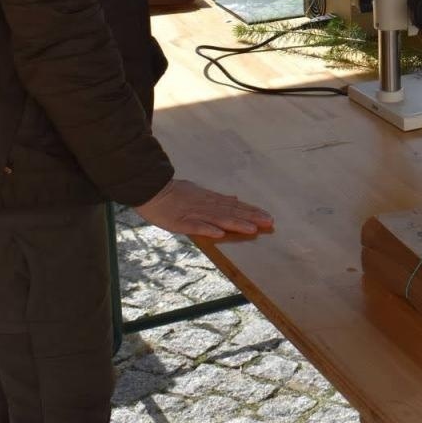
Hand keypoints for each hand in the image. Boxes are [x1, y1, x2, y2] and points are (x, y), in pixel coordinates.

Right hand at [134, 178, 273, 238]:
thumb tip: (235, 198)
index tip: (268, 217)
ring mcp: (194, 213)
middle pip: (232, 212)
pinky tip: (220, 234)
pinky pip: (196, 226)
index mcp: (210, 200)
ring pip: (218, 219)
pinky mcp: (180, 222)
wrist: (151, 188)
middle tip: (269, 223)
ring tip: (252, 229)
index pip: (235, 206)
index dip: (252, 212)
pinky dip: (208, 229)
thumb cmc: (175, 192)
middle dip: (251, 218)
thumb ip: (217, 198)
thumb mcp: (199, 192)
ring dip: (236, 224)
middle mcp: (206, 205)